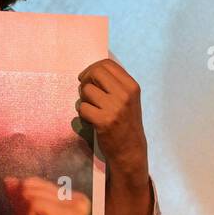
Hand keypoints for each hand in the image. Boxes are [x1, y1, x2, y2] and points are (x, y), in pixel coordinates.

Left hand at [3, 175, 89, 214]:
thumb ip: (18, 197)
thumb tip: (8, 179)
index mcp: (73, 198)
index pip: (37, 182)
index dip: (25, 200)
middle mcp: (78, 199)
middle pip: (33, 184)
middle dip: (25, 206)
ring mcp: (75, 206)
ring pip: (31, 193)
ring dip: (27, 213)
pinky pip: (34, 204)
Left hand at [77, 57, 148, 180]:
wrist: (130, 150)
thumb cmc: (126, 122)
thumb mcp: (128, 98)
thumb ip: (114, 83)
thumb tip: (91, 70)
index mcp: (131, 86)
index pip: (107, 64)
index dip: (92, 69)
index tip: (87, 78)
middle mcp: (125, 94)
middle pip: (95, 73)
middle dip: (85, 81)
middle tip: (86, 93)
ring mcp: (114, 108)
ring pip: (86, 90)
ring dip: (83, 99)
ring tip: (92, 109)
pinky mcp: (103, 121)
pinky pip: (82, 108)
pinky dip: (82, 113)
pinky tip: (91, 119)